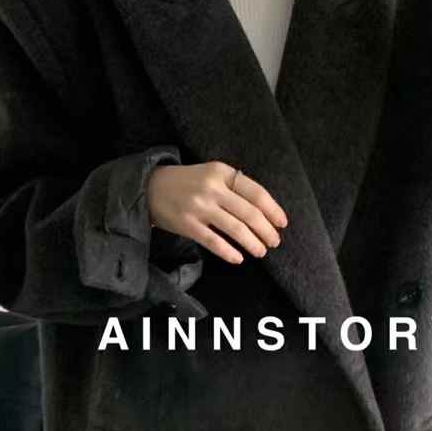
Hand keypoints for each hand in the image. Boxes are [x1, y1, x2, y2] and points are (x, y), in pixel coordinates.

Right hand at [147, 160, 287, 264]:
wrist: (149, 188)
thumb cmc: (187, 183)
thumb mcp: (211, 173)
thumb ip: (234, 186)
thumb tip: (263, 211)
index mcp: (221, 172)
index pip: (256, 192)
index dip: (273, 210)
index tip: (282, 223)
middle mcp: (212, 188)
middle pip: (249, 213)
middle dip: (266, 230)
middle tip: (274, 242)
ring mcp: (199, 207)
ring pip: (235, 229)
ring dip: (252, 243)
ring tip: (261, 252)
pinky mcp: (188, 225)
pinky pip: (214, 242)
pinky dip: (229, 252)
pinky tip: (238, 258)